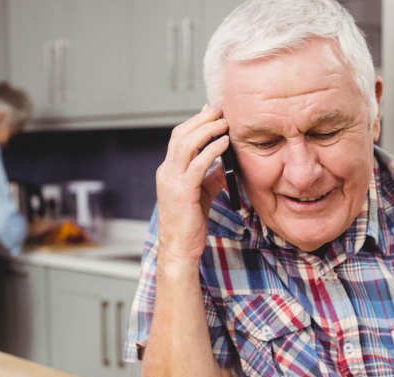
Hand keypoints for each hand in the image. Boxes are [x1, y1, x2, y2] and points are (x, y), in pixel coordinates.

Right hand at [155, 105, 229, 265]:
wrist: (179, 249)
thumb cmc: (188, 225)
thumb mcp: (201, 195)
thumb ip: (211, 177)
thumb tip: (226, 164)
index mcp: (168, 171)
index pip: (178, 138)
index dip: (195, 122)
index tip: (211, 112)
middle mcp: (166, 172)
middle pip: (180, 135)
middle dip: (201, 119)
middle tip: (220, 110)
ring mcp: (172, 181)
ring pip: (186, 144)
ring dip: (207, 130)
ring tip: (224, 123)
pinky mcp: (183, 191)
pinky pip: (198, 164)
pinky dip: (212, 150)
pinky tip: (225, 144)